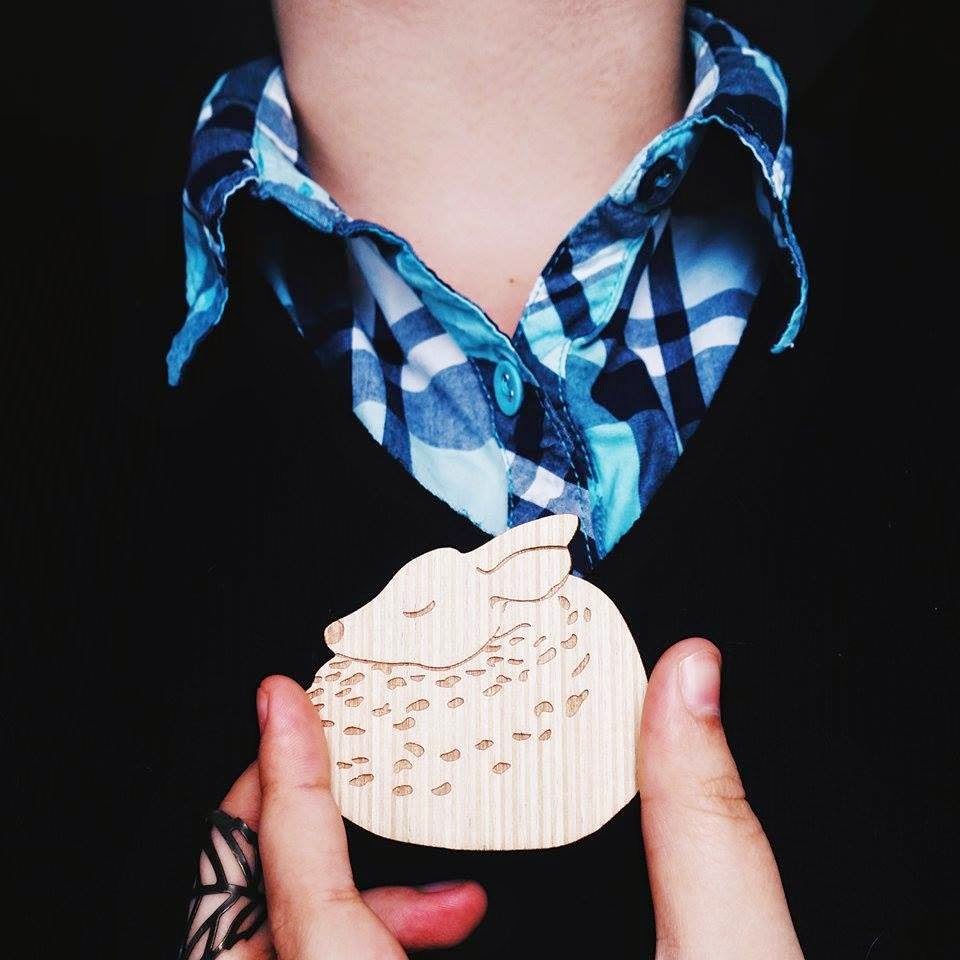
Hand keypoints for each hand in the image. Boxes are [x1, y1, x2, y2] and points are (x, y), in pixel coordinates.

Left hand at [182, 678, 487, 959]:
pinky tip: (452, 915)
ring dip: (408, 889)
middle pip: (294, 861)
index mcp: (219, 949)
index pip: (234, 828)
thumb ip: (300, 825)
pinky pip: (370, 925)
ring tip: (455, 901)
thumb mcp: (325, 929)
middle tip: (400, 803)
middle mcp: (254, 957)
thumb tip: (280, 715)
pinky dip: (414, 918)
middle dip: (365, 837)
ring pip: (341, 897)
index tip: (320, 712)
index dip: (284, 770)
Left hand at [185, 637, 800, 957]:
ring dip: (323, 911)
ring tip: (444, 900)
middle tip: (328, 769)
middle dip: (280, 840)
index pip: (311, 912)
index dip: (289, 789)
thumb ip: (701, 820)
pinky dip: (352, 956)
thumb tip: (689, 684)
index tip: (281, 706)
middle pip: (245, 953)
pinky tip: (450, 951)